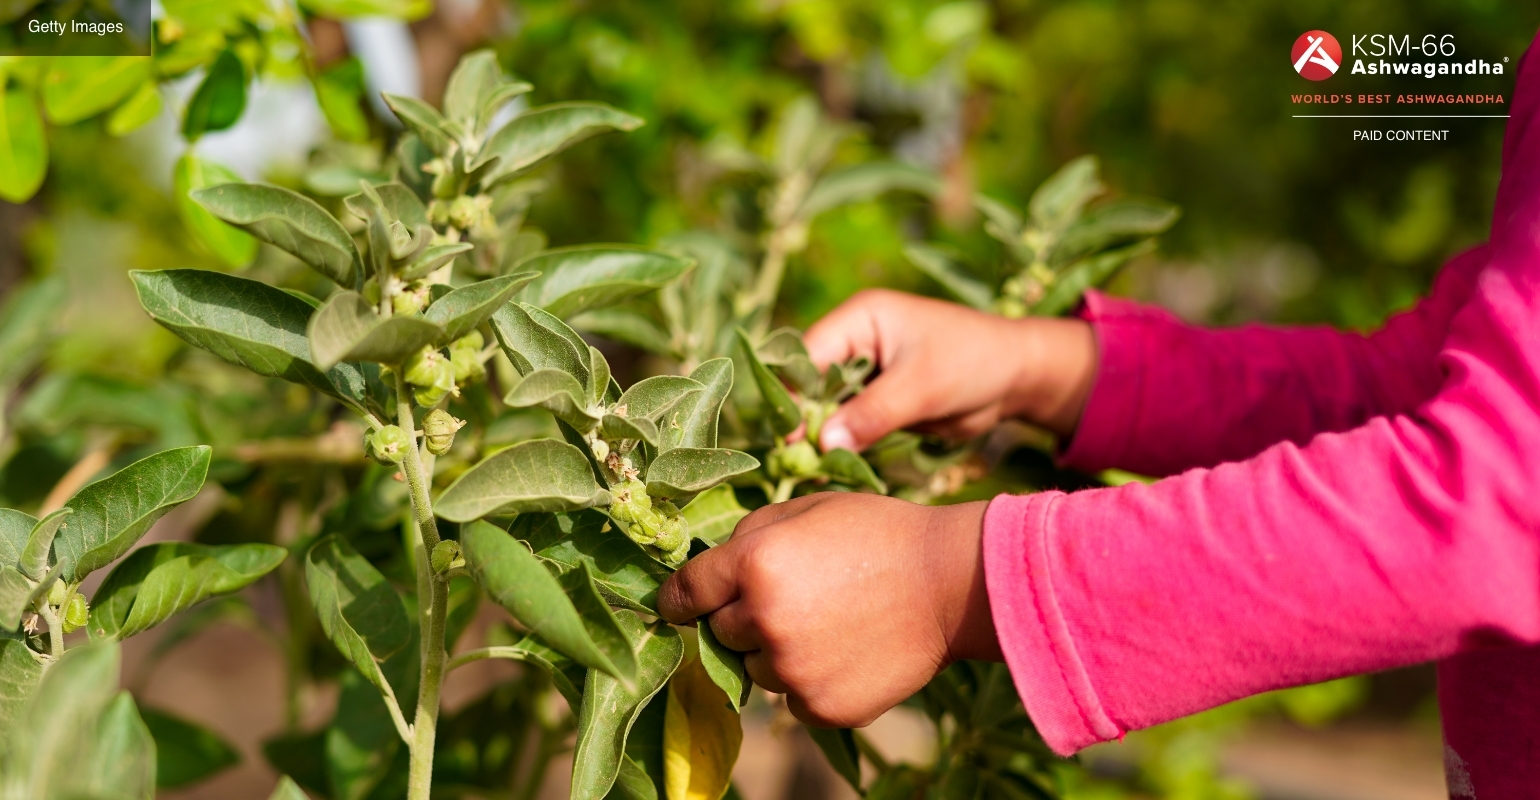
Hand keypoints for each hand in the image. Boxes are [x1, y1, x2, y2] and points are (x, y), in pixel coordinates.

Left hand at [657, 493, 998, 727]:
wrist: (951, 583)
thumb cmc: (878, 534)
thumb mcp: (807, 509)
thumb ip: (749, 537)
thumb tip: (708, 571)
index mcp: (754, 563)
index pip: (683, 594)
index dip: (677, 599)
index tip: (679, 605)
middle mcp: (764, 621)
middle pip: (719, 632)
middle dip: (742, 617)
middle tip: (793, 598)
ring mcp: (792, 670)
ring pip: (754, 670)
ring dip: (775, 652)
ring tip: (827, 623)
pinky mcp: (821, 707)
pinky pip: (792, 700)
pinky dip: (809, 681)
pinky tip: (846, 651)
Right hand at [803, 289, 1096, 451]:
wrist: (1017, 377)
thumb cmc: (973, 362)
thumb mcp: (923, 386)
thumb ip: (872, 413)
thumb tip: (822, 442)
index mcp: (860, 318)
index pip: (808, 355)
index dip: (794, 395)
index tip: (791, 437)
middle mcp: (855, 341)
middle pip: (810, 383)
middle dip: (805, 419)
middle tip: (796, 460)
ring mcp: (865, 372)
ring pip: (827, 408)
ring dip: (822, 436)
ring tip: (813, 468)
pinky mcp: (878, 400)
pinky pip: (849, 424)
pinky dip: (843, 444)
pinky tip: (834, 467)